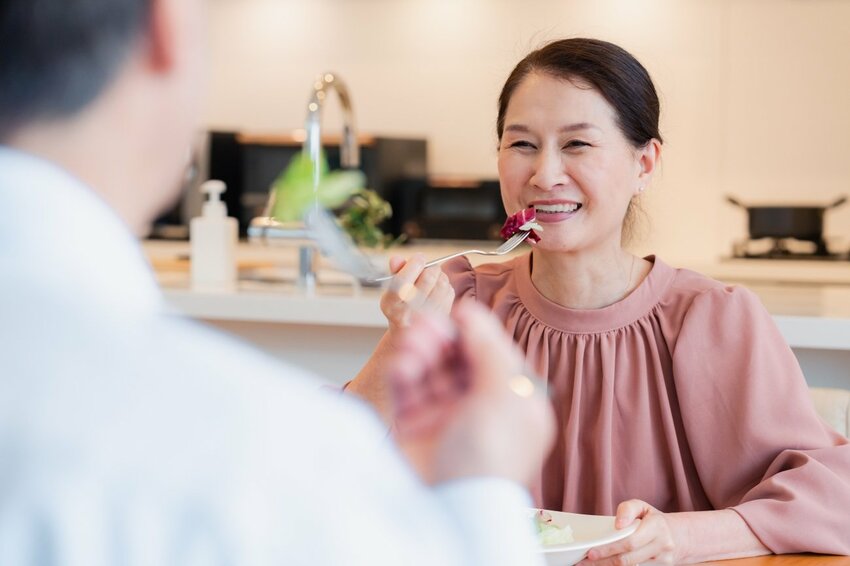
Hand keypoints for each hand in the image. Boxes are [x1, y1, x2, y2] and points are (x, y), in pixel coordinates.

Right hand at [380, 254, 453, 330]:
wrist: (409, 329)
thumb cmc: (401, 302)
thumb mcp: (393, 287)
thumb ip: (395, 271)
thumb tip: (397, 259)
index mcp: (391, 303)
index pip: (404, 280)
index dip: (414, 264)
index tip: (419, 258)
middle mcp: (407, 313)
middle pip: (428, 278)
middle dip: (430, 267)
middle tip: (428, 267)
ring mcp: (426, 317)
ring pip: (441, 283)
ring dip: (439, 275)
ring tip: (432, 278)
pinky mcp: (441, 317)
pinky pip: (449, 291)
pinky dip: (445, 285)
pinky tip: (437, 289)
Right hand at [388, 300, 554, 486]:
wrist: (452, 505)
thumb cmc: (488, 459)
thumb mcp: (503, 394)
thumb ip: (489, 347)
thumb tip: (472, 312)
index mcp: (513, 401)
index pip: (492, 353)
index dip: (472, 331)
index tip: (455, 313)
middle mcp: (481, 407)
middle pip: (457, 358)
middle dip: (440, 339)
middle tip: (423, 325)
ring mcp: (447, 417)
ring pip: (430, 370)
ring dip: (418, 352)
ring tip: (410, 349)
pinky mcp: (416, 426)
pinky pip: (407, 389)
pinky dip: (402, 373)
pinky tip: (401, 367)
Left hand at [580, 500, 680, 565]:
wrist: (679, 537)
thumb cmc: (654, 520)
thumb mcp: (643, 507)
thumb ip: (628, 509)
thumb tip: (618, 524)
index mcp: (657, 527)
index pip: (630, 541)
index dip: (610, 548)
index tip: (592, 551)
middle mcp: (662, 545)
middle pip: (629, 558)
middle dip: (605, 561)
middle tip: (586, 561)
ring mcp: (662, 561)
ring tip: (591, 565)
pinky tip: (605, 565)